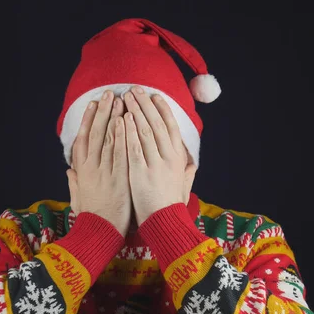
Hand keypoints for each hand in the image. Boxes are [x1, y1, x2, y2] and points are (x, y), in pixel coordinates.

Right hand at [66, 90, 131, 235]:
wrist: (98, 235)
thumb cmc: (91, 218)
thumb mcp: (78, 198)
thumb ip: (74, 182)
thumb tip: (69, 170)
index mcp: (82, 171)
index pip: (83, 140)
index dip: (88, 121)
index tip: (94, 105)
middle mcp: (91, 168)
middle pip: (95, 134)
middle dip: (102, 112)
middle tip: (109, 93)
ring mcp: (104, 172)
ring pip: (107, 139)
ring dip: (113, 118)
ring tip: (119, 99)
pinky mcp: (117, 179)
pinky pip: (120, 153)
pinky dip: (122, 136)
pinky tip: (125, 121)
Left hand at [123, 86, 196, 225]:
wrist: (165, 224)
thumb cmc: (171, 205)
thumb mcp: (184, 184)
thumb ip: (187, 171)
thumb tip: (192, 162)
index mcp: (178, 158)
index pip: (171, 127)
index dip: (163, 109)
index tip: (155, 96)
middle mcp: (169, 157)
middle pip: (157, 124)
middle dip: (145, 104)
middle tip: (135, 89)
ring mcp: (155, 164)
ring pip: (145, 131)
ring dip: (135, 112)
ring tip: (126, 97)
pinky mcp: (140, 172)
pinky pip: (133, 147)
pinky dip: (128, 132)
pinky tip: (121, 119)